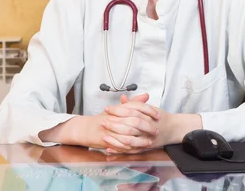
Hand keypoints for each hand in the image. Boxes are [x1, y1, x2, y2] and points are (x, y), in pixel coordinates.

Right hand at [38, 94, 152, 149]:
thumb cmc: (104, 118)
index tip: (158, 115)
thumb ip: (134, 102)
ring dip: (141, 139)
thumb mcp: (119, 108)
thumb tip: (146, 96)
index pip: (137, 107)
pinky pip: (121, 145)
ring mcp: (112, 129)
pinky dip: (131, 148)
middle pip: (135, 121)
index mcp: (120, 109)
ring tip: (150, 142)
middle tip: (156, 130)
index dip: (149, 111)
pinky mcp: (108, 140)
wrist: (86, 128)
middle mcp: (116, 118)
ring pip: (129, 134)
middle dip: (147, 126)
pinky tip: (138, 149)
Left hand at [102, 94, 202, 153]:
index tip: (108, 109)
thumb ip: (135, 104)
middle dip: (115, 123)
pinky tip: (109, 148)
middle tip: (103, 121)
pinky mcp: (145, 147)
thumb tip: (122, 98)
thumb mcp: (149, 108)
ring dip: (115, 138)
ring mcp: (146, 138)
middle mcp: (147, 127)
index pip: (131, 111)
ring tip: (104, 135)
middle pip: (129, 125)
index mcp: (148, 115)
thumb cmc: (161, 117)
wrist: (174, 128)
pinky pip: (130, 150)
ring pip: (129, 138)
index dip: (118, 110)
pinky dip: (119, 149)